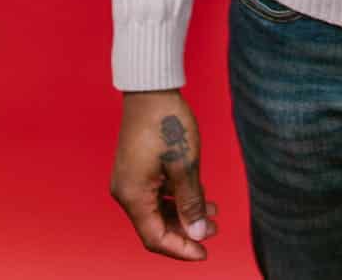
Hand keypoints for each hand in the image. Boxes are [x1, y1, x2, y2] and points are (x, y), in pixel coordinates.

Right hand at [110, 88, 217, 260]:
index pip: (155, 237)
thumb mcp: (185, 165)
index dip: (181, 249)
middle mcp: (126, 191)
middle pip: (156, 225)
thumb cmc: (167, 122)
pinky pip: (156, 193)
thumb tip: (197, 234)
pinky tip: (199, 195)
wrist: (151, 89)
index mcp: (133, 196)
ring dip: (184, 213)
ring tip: (212, 213)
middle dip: (186, 230)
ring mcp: (130, 179)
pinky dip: (176, 198)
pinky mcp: (137, 167)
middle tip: (214, 229)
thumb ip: (190, 202)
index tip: (205, 253)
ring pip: (158, 209)